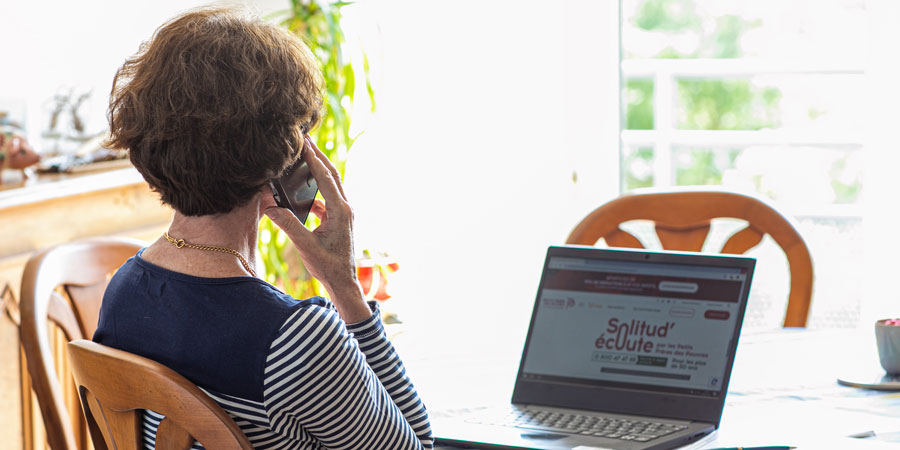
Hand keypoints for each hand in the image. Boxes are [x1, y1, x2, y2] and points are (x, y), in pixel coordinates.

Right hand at [264, 136, 369, 322]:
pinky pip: (326, 198)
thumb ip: (287, 224)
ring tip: (303, 157)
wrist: (343, 283)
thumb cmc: (327, 266)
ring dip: (318, 170)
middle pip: (332, 175)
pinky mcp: (339, 219)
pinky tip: (301, 192)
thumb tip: (269, 205)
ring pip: (331, 185)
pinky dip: (315, 190)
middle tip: (305, 139)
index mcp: (340, 211)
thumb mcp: (305, 246)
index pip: (326, 177)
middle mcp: (345, 208)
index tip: (303, 142)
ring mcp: (343, 213)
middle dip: (318, 156)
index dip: (314, 158)